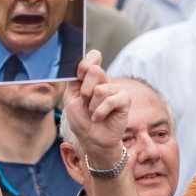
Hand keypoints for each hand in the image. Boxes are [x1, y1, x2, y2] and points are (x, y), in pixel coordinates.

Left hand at [63, 50, 130, 168]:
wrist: (92, 139)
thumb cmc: (81, 120)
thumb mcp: (71, 98)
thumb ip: (75, 80)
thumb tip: (83, 63)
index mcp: (91, 77)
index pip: (94, 56)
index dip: (85, 63)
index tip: (78, 76)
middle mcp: (105, 80)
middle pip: (95, 71)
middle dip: (85, 92)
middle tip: (86, 103)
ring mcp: (116, 89)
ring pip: (100, 88)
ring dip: (92, 106)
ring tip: (93, 113)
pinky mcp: (125, 100)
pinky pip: (111, 100)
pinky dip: (100, 112)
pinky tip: (99, 118)